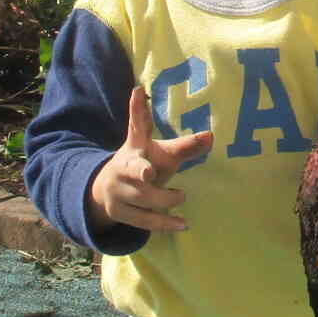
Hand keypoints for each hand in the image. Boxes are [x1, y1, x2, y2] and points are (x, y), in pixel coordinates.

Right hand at [84, 85, 211, 235]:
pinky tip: (182, 225)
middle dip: (140, 171)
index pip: (136, 126)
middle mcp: (123, 168)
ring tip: (181, 197)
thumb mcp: (161, 154)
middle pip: (134, 169)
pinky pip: (144, 221)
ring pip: (143, 198)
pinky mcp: (120, 213)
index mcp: (134, 147)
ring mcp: (119, 192)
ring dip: (164, 200)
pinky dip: (164, 223)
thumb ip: (185, 147)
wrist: (105, 190)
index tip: (139, 91)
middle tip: (149, 173)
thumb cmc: (142, 166)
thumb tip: (212, 136)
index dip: (137, 110)